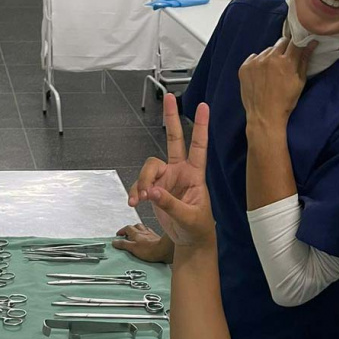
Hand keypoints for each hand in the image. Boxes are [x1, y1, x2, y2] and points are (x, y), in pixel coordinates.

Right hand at [111, 224, 173, 262]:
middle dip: (130, 229)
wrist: (165, 250)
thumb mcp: (133, 248)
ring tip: (136, 234)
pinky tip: (147, 237)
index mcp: (136, 233)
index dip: (122, 231)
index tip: (118, 235)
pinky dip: (147, 233)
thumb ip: (123, 244)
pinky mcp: (157, 238)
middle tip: (126, 234)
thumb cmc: (150, 250)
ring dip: (138, 230)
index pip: (127, 228)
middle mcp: (143, 232)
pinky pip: (150, 233)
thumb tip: (114, 242)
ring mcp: (151, 234)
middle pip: (135, 226)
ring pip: (143, 228)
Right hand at [127, 95, 214, 247]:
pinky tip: (135, 202)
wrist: (189, 241)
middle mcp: (180, 171)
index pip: (199, 146)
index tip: (203, 106)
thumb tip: (152, 192)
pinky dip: (135, 191)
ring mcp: (166, 178)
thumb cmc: (197, 227)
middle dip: (171, 118)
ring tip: (139, 199)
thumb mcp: (188, 217)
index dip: (200, 126)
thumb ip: (170, 204)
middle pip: (173, 140)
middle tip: (168, 98)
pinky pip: (140, 183)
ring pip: (148, 167)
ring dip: (141, 182)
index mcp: (195, 174)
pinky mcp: (154, 189)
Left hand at [238, 38, 316, 128]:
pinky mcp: (244, 67)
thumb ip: (304, 60)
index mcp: (286, 61)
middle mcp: (270, 58)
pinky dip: (258, 63)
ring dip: (271, 56)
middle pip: (281, 42)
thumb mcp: (300, 82)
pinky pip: (254, 57)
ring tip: (272, 72)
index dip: (298, 43)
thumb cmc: (286, 101)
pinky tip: (261, 75)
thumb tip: (312, 42)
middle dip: (285, 49)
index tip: (298, 46)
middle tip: (285, 62)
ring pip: (267, 50)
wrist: (264, 116)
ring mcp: (256, 62)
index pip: (295, 41)